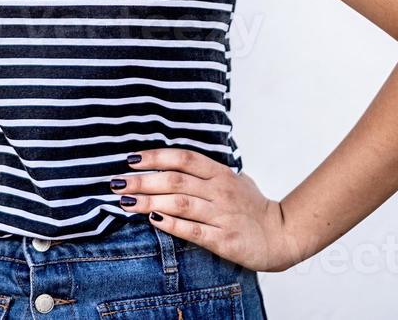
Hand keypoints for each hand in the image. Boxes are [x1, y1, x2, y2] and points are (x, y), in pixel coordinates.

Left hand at [111, 147, 289, 272]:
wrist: (281, 235)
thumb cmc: (253, 207)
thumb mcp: (235, 180)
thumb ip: (209, 171)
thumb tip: (177, 162)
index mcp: (220, 173)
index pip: (183, 158)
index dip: (155, 157)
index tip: (131, 160)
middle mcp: (219, 191)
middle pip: (174, 180)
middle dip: (142, 181)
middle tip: (116, 183)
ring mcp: (221, 215)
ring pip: (179, 203)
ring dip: (149, 202)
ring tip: (126, 202)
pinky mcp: (223, 239)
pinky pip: (192, 230)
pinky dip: (171, 224)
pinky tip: (153, 220)